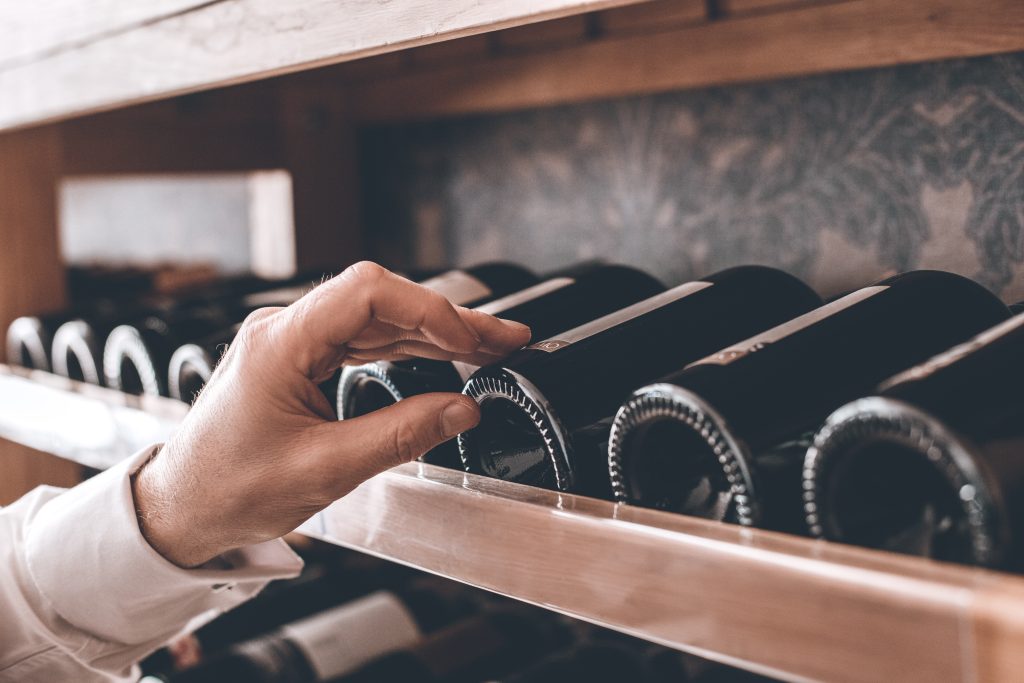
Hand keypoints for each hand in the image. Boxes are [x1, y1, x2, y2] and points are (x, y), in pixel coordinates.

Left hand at [132, 262, 530, 566]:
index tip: (469, 341)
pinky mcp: (298, 360)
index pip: (367, 294)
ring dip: (434, 333)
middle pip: (380, 302)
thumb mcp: (325, 470)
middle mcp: (284, 330)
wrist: (181, 508)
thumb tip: (461, 410)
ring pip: (377, 320)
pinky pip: (362, 341)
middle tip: (504, 338)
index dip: (429, 310)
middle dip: (447, 320)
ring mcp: (291, 342)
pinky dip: (407, 349)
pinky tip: (443, 358)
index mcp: (279, 344)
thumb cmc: (229, 490)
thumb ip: (400, 435)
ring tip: (488, 347)